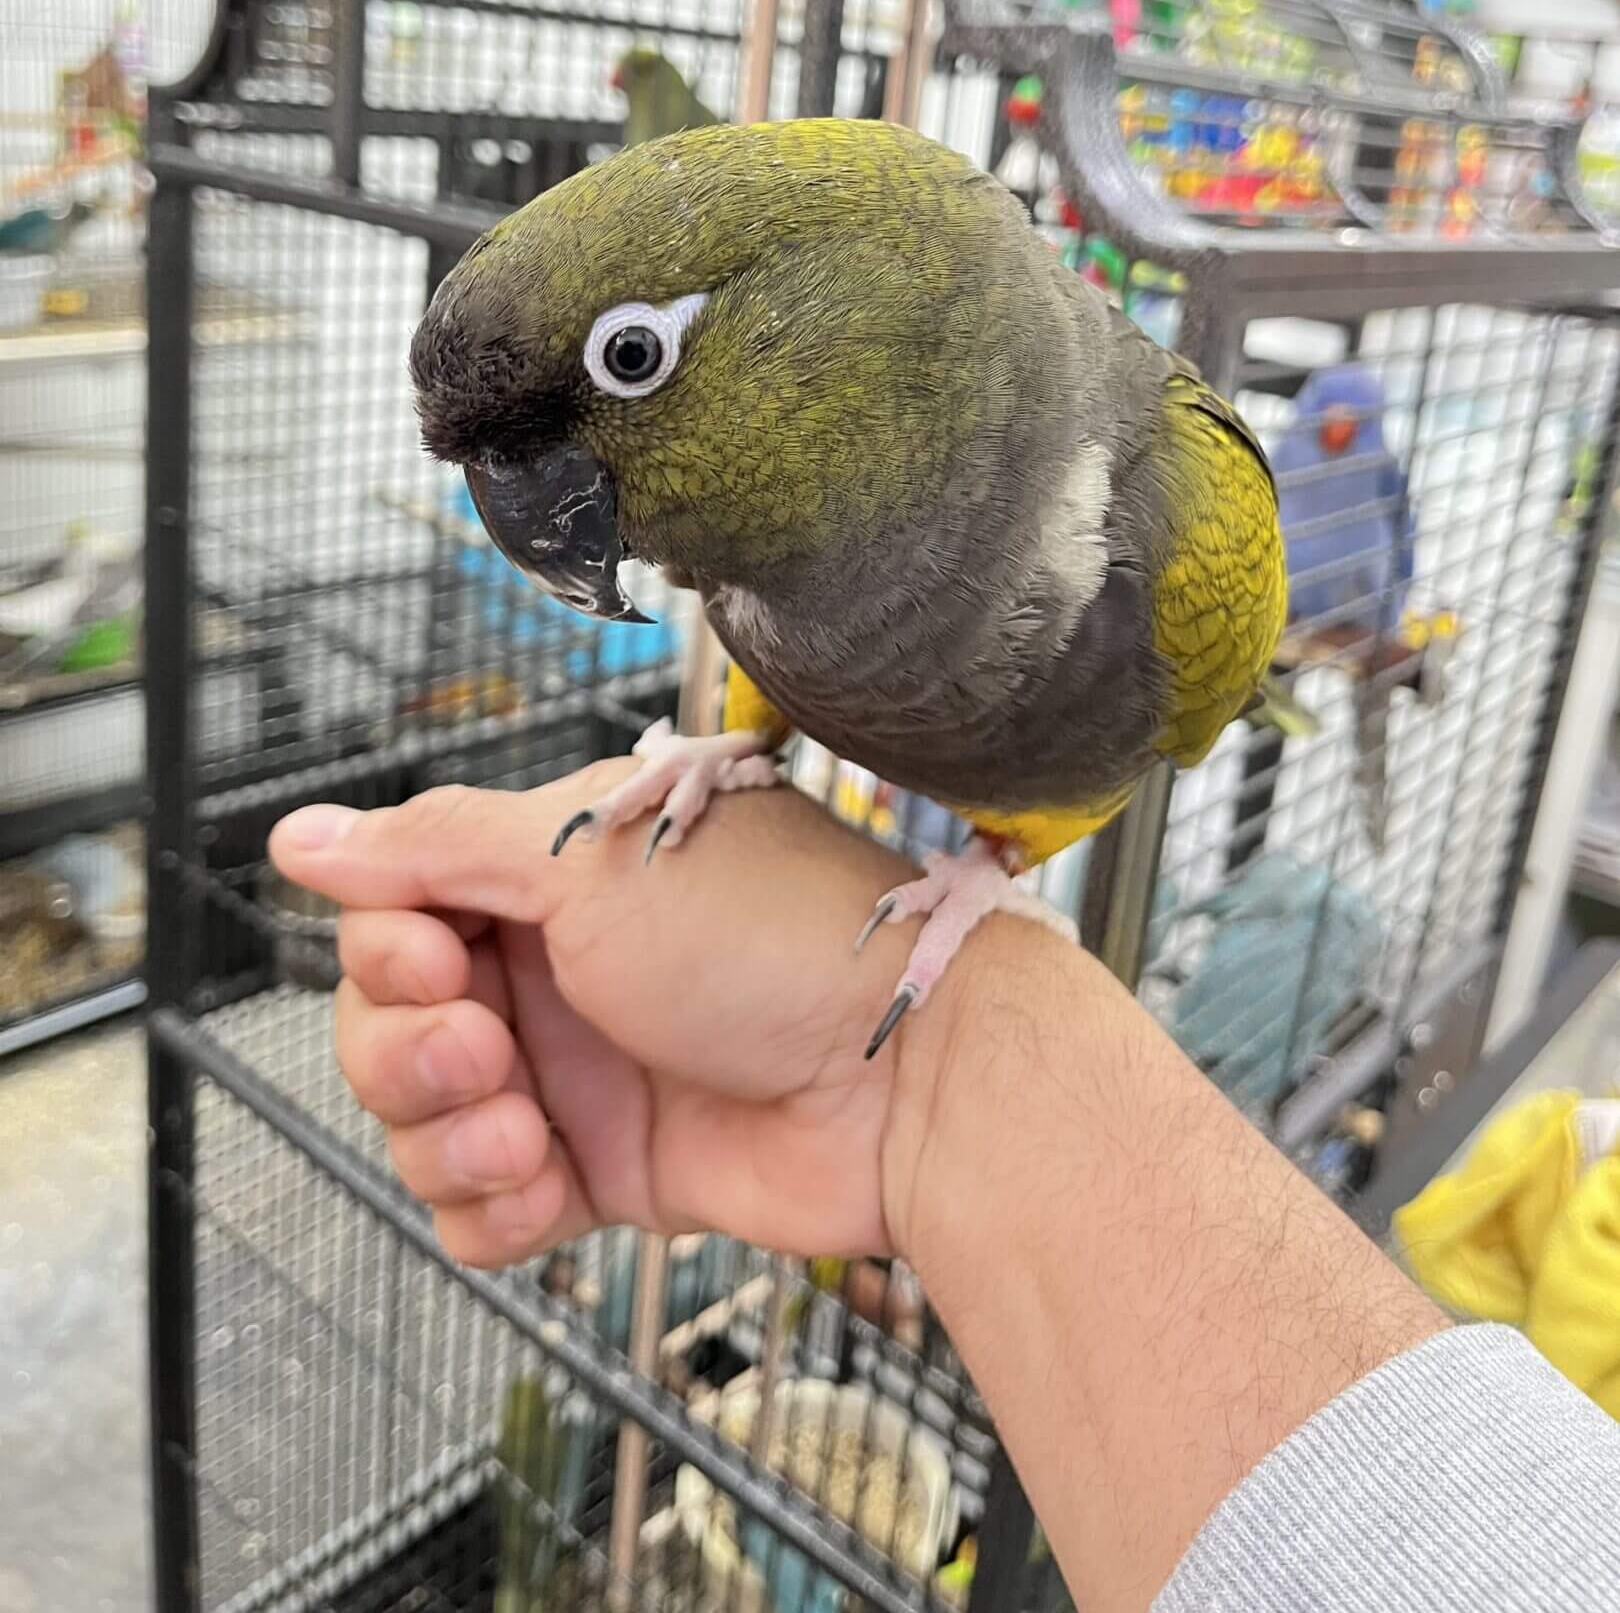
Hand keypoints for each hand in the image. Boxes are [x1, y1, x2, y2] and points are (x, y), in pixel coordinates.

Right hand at [270, 763, 934, 1270]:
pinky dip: (492, 1209)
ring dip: (447, 1138)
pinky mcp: (602, 1172)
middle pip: (389, 1024)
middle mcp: (554, 969)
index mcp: (551, 874)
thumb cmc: (769, 939)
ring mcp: (576, 1073)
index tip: (438, 962)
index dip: (390, 951)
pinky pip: (482, 1210)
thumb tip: (300, 833)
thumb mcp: (589, 857)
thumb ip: (433, 848)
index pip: (396, 911)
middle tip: (489, 1053)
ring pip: (422, 1123)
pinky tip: (545, 1188)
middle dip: (409, 1054)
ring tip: (526, 1132)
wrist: (906, 1081)